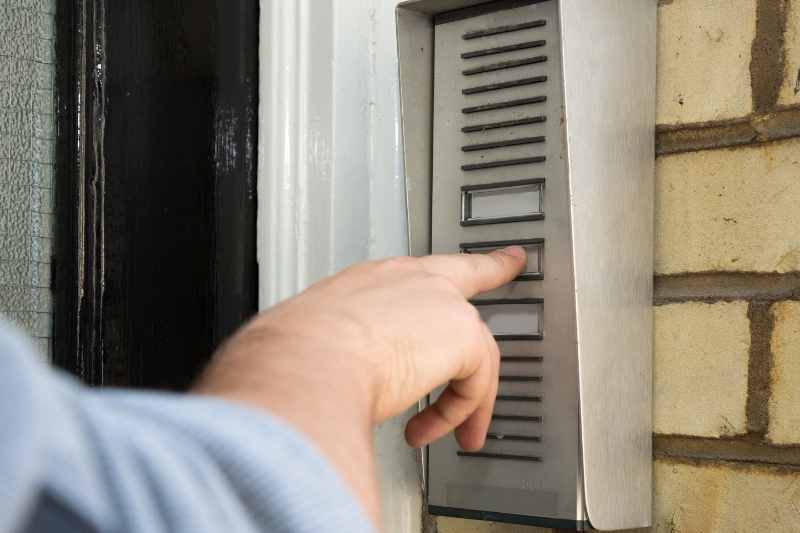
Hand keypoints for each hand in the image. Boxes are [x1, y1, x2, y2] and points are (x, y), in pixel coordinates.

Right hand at [195, 247, 525, 523]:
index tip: (470, 251)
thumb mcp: (316, 348)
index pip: (415, 271)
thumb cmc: (291, 359)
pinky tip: (430, 432)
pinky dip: (458, 414)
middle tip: (510, 263)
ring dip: (466, 398)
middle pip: (464, 274)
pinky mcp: (461, 334)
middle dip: (492, 269)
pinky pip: (475, 382)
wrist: (301, 362)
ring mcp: (437, 302)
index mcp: (368, 284)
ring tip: (456, 433)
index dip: (443, 264)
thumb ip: (335, 358)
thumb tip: (322, 390)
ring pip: (473, 349)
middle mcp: (406, 282)